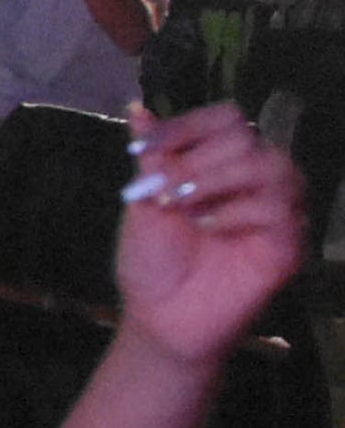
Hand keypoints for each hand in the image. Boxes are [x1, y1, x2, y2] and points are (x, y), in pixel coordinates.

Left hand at [112, 106, 306, 362]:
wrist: (160, 319)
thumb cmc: (154, 262)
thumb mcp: (143, 204)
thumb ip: (151, 159)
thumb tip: (137, 108)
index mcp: (222, 164)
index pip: (226, 119)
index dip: (187, 125)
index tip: (144, 147)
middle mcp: (257, 179)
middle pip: (247, 138)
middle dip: (198, 160)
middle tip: (164, 191)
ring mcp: (279, 210)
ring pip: (273, 166)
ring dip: (219, 179)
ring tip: (181, 205)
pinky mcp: (290, 243)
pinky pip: (279, 209)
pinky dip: (236, 212)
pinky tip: (206, 227)